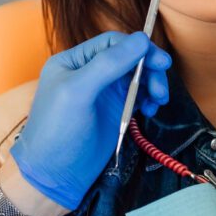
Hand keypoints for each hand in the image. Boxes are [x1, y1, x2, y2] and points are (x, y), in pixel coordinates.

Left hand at [12, 31, 171, 209]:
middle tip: (161, 88)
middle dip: (149, 69)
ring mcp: (103, 93)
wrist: (54, 176)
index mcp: (74, 61)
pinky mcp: (115, 112)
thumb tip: (141, 39)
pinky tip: (150, 110)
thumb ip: (108, 64)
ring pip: (137, 77)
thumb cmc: (57, 131)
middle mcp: (89, 72)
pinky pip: (139, 96)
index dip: (138, 48)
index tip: (160, 62)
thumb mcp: (78, 91)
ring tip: (158, 100)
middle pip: (129, 58)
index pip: (112, 42)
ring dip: (152, 84)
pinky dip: (149, 99)